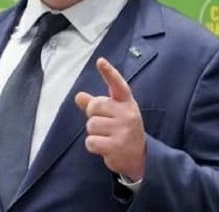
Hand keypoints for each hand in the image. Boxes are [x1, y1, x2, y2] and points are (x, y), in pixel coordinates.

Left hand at [75, 57, 145, 179]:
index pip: (117, 84)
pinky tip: (105, 147)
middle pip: (94, 106)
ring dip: (94, 133)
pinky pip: (91, 141)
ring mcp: (123, 130)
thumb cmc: (122, 130)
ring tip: (107, 137)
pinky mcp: (117, 146)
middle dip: (93, 116)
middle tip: (105, 124)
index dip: (109, 72)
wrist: (140, 157)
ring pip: (91, 125)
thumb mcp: (113, 114)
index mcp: (126, 103)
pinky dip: (93, 146)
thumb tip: (78, 96)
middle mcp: (127, 114)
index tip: (100, 61)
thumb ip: (96, 104)